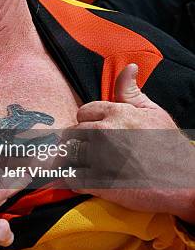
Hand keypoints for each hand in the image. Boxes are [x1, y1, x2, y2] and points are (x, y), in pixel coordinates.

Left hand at [64, 64, 194, 219]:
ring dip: (75, 160)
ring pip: (69, 155)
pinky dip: (77, 181)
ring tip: (91, 165)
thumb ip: (131, 91)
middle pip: (72, 133)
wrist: (181, 182)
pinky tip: (90, 180)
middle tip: (92, 150)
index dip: (89, 122)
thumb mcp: (154, 113)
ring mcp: (99, 158)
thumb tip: (128, 67)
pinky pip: (72, 179)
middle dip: (80, 141)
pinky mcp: (98, 182)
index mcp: (116, 113)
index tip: (97, 131)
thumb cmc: (169, 147)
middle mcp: (104, 133)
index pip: (83, 112)